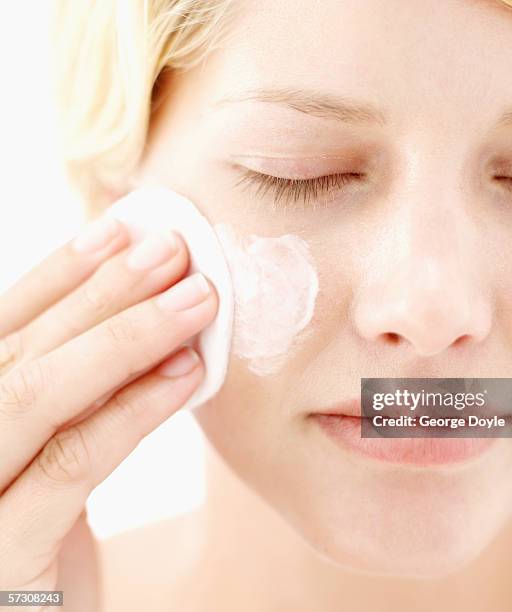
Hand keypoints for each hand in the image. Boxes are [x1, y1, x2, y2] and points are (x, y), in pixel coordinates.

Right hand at [0, 216, 216, 610]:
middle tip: (173, 248)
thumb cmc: (39, 540)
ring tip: (196, 296)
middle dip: (106, 291)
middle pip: (29, 349)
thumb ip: (75, 393)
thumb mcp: (46, 454)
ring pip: (42, 394)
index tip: (122, 228)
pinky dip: (134, 409)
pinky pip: (75, 462)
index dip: (63, 272)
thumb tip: (139, 314)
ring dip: (127, 336)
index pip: (9, 327)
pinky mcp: (5, 555)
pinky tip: (188, 372)